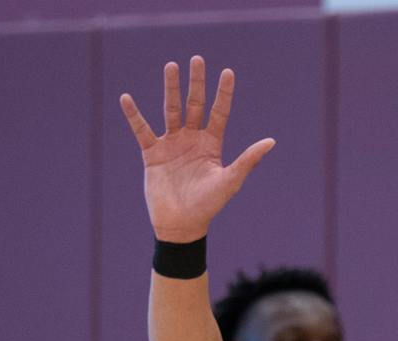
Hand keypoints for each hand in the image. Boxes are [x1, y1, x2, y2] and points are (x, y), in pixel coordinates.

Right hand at [120, 57, 276, 243]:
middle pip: (194, 104)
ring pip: (171, 110)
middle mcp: (191, 139)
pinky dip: (133, 115)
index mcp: (211, 144)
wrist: (182, 225)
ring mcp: (171, 144)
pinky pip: (142, 130)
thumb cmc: (208, 205)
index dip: (224, 93)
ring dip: (171, 89)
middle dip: (196, 82)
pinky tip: (126, 98)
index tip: (228, 72)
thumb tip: (271, 141)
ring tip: (171, 66)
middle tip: (197, 59)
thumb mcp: (230, 181)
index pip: (219, 112)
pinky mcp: (152, 154)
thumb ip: (248, 160)